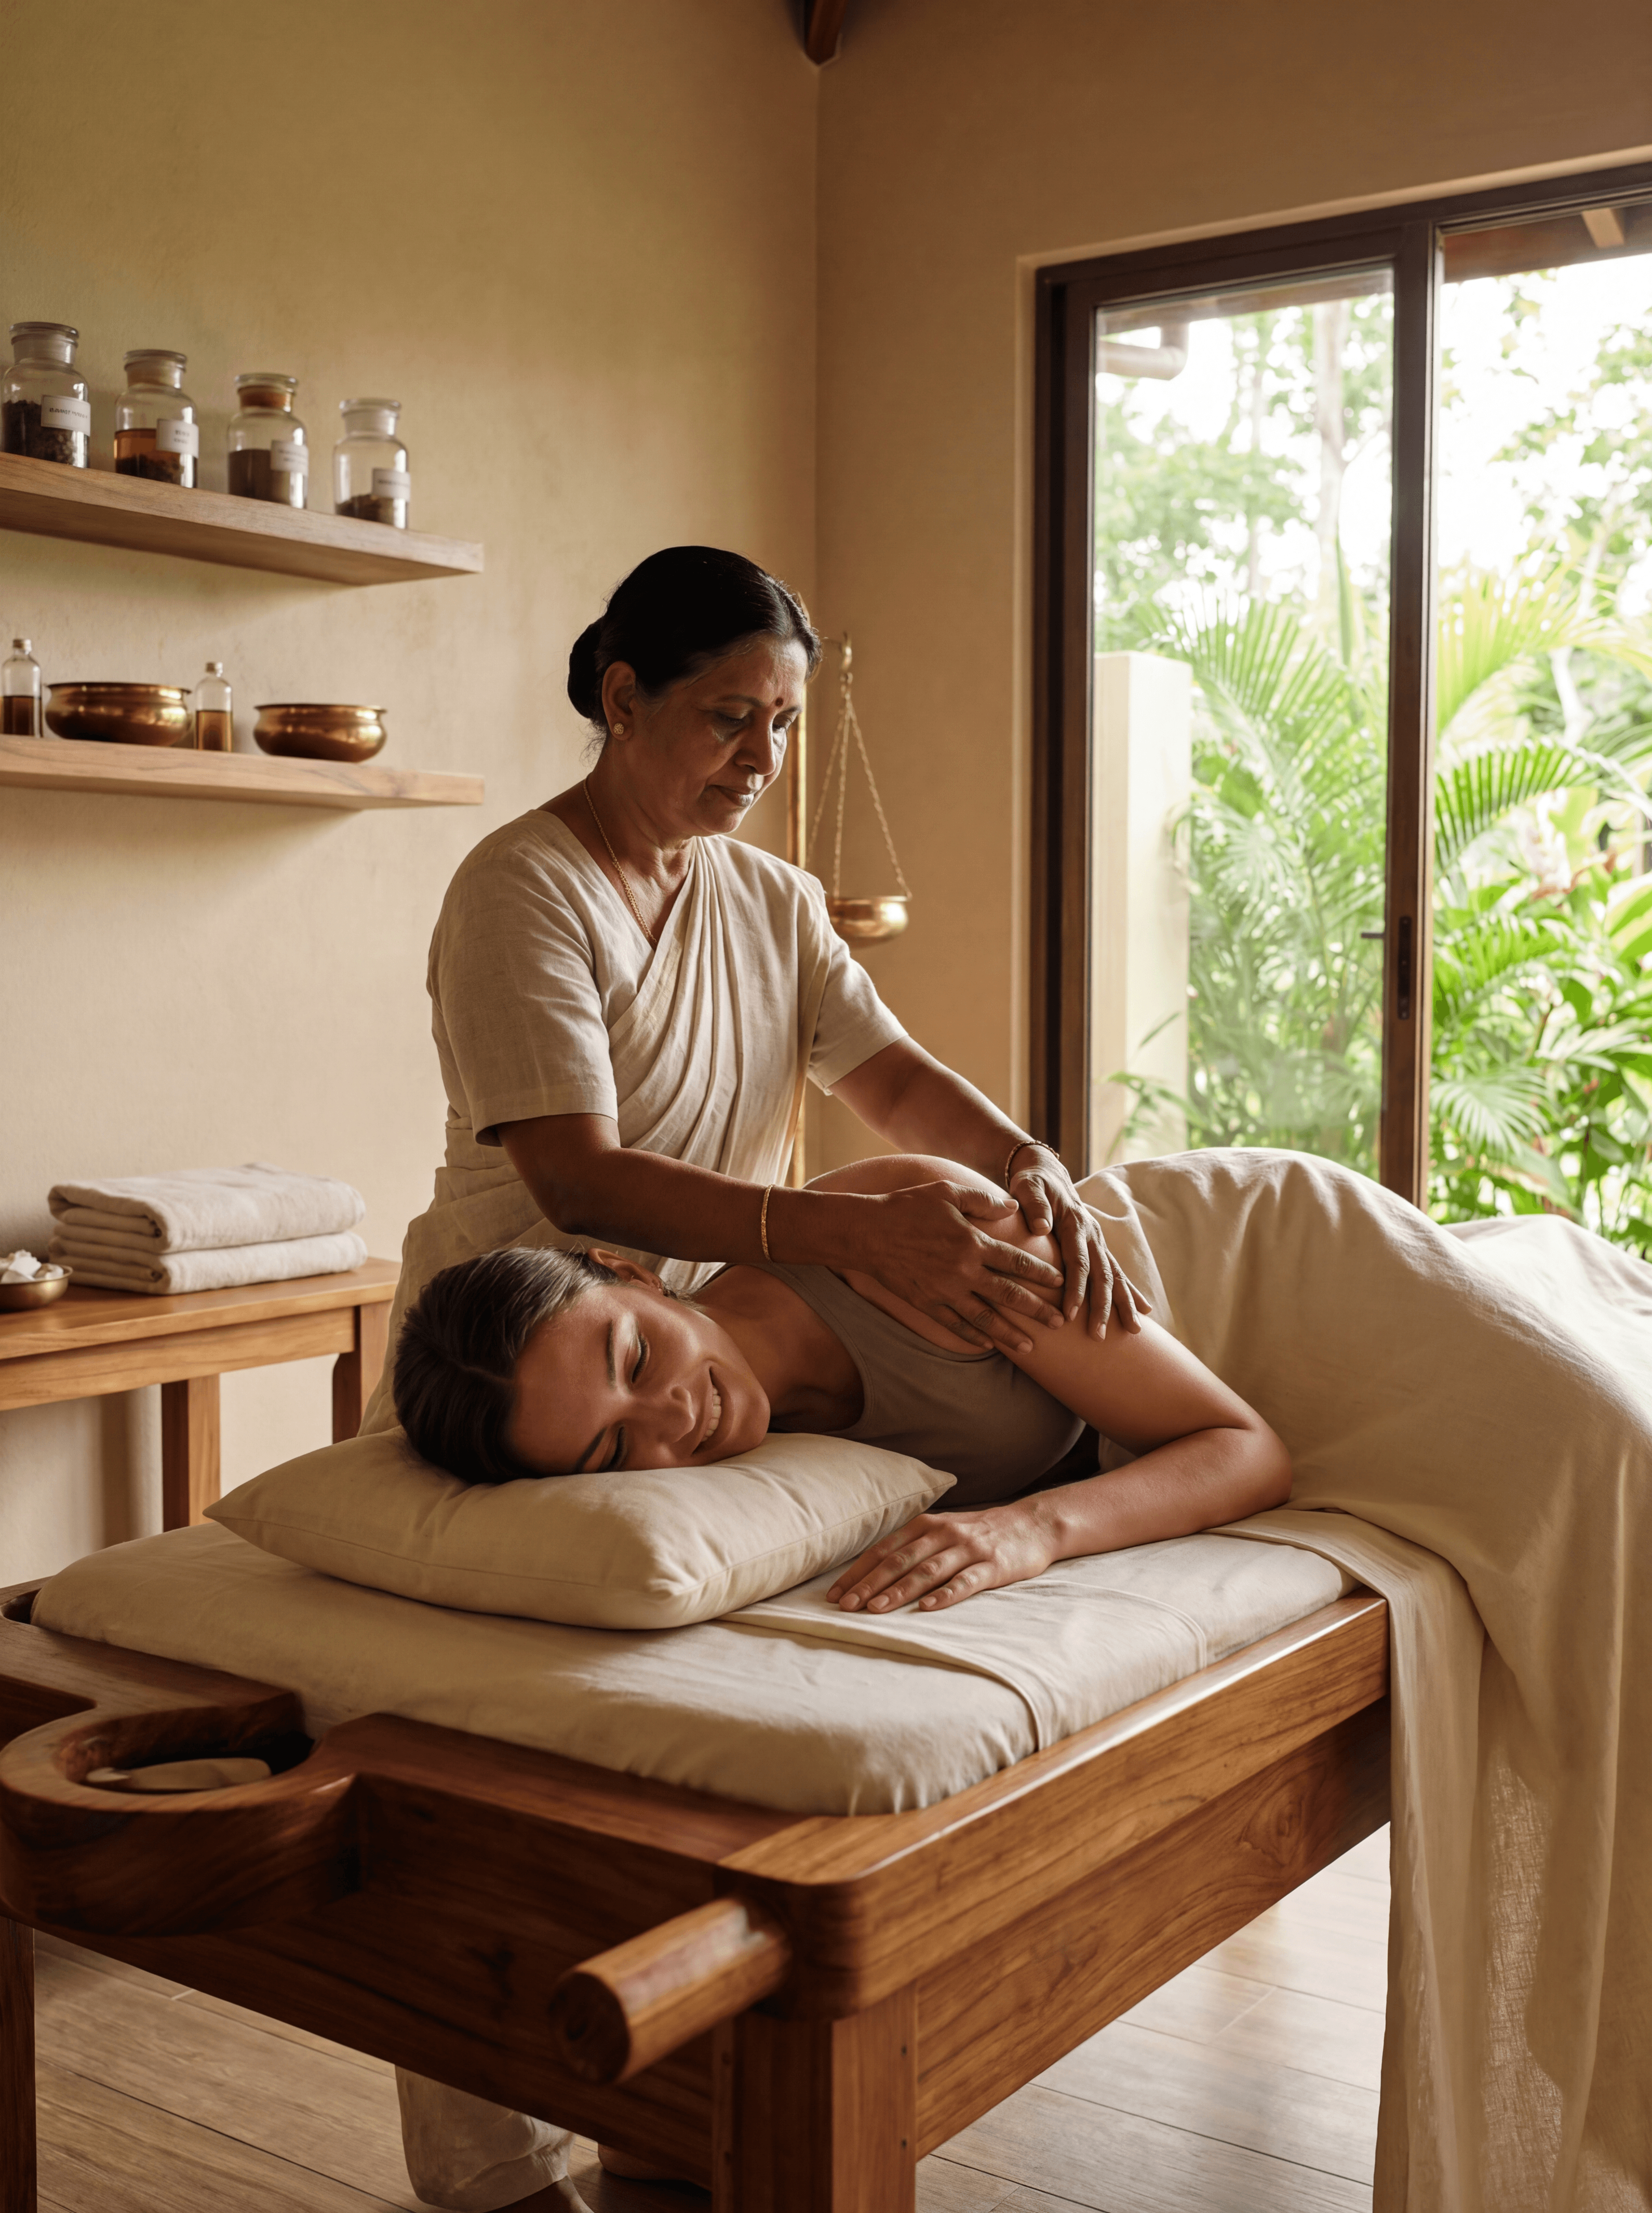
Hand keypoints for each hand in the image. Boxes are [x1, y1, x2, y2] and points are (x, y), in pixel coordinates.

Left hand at [826, 1504, 1057, 1612]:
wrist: (1032, 1525)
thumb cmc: (980, 1533)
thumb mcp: (943, 1531)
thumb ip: (913, 1546)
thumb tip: (872, 1571)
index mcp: (926, 1526)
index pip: (883, 1550)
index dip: (858, 1572)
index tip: (835, 1595)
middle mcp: (943, 1534)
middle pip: (899, 1561)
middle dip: (869, 1584)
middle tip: (846, 1606)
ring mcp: (968, 1550)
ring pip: (927, 1571)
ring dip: (899, 1591)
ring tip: (876, 1609)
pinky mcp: (992, 1566)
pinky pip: (966, 1582)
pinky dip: (945, 1595)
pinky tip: (928, 1608)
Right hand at [866, 1181, 1067, 1352]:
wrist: (867, 1232)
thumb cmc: (908, 1207)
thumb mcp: (948, 1192)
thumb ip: (983, 1200)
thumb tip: (1013, 1206)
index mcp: (973, 1243)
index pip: (1017, 1261)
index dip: (1041, 1273)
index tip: (1060, 1281)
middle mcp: (964, 1271)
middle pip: (1009, 1295)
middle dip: (1037, 1310)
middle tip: (1059, 1323)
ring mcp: (945, 1291)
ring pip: (985, 1319)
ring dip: (1010, 1334)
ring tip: (1031, 1347)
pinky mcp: (927, 1303)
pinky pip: (955, 1324)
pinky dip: (973, 1336)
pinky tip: (988, 1344)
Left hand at [1008, 1149, 1148, 1339]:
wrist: (1047, 1173)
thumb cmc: (1033, 1183)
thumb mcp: (1028, 1187)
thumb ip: (1033, 1205)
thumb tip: (1041, 1227)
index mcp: (1075, 1224)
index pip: (1078, 1262)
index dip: (1076, 1289)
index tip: (1071, 1314)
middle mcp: (1092, 1234)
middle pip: (1102, 1274)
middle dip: (1103, 1306)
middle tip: (1100, 1335)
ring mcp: (1099, 1241)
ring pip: (1116, 1276)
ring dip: (1123, 1304)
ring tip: (1135, 1331)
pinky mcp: (1099, 1247)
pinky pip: (1118, 1272)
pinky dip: (1130, 1292)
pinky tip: (1143, 1311)